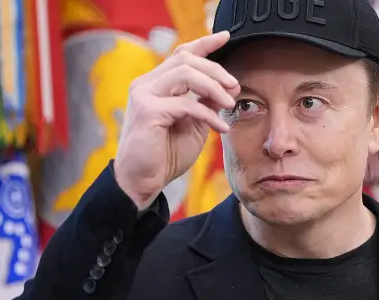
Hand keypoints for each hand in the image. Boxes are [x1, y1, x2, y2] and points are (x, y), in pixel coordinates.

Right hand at [113, 31, 240, 208]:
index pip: (181, 54)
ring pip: (185, 73)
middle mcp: (146, 85)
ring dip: (214, 87)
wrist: (143, 182)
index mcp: (156, 84)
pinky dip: (208, 114)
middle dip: (216, 70)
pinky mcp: (148, 112)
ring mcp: (144, 96)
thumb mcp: (192, 125)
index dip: (204, 43)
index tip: (225, 38)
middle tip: (235, 87)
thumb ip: (204, 103)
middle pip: (186, 59)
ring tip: (229, 104)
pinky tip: (221, 127)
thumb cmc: (165, 155)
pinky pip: (186, 104)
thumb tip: (224, 87)